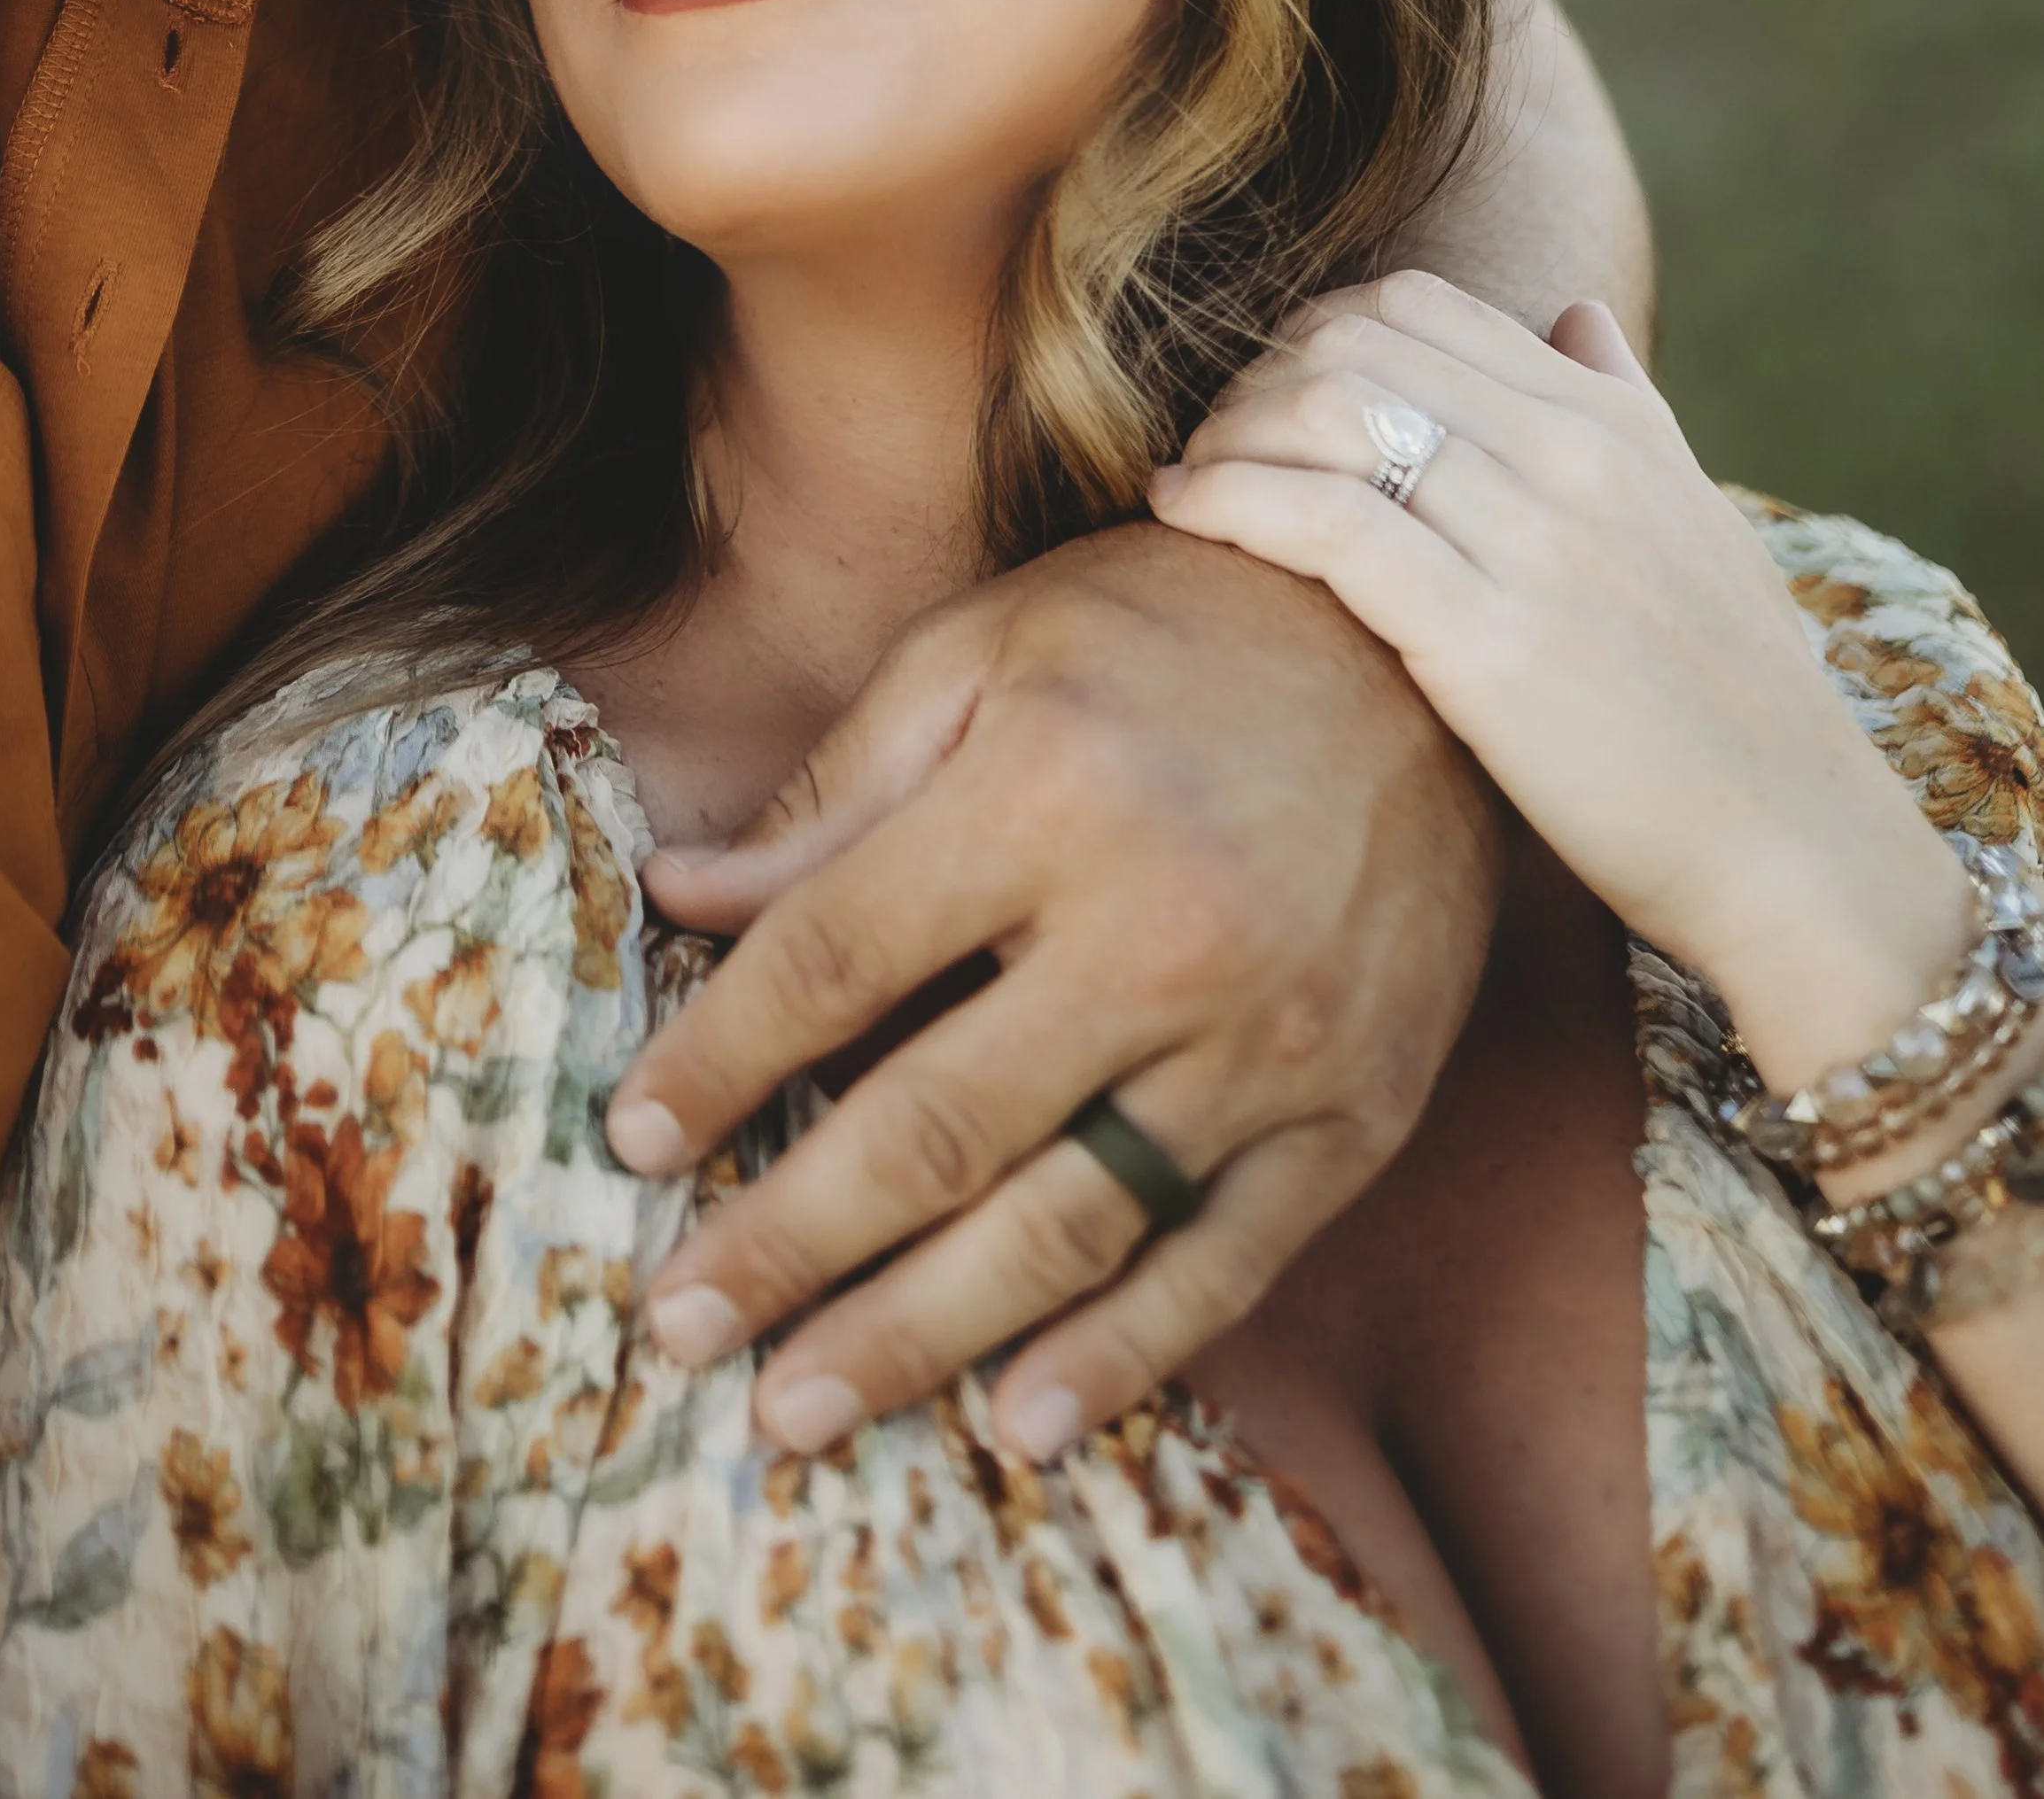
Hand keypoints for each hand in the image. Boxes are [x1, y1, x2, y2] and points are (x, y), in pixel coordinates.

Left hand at [605, 520, 1499, 1459]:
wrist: (1424, 646)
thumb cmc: (1172, 633)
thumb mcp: (985, 653)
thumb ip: (837, 792)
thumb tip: (682, 895)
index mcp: (1044, 792)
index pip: (834, 962)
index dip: (718, 1060)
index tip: (632, 1137)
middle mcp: (1158, 928)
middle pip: (931, 1127)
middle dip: (784, 1243)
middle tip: (678, 1327)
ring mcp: (1268, 1037)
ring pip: (1065, 1226)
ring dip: (917, 1334)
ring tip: (795, 1411)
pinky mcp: (1356, 1109)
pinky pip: (1225, 1259)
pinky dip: (1124, 1356)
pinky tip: (1022, 1422)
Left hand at [1150, 271, 1973, 1089]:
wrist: (1792, 844)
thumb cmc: (1728, 699)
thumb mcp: (1692, 518)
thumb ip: (1625, 406)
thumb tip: (1573, 312)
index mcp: (1611, 419)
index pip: (1415, 306)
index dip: (1308, 337)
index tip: (1262, 402)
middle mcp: (1572, 454)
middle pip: (1353, 345)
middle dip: (1251, 381)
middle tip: (1209, 448)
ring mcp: (1533, 541)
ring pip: (1329, 416)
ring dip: (1226, 436)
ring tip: (1186, 485)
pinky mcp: (1488, 640)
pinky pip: (1326, 524)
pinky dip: (1230, 501)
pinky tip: (1180, 516)